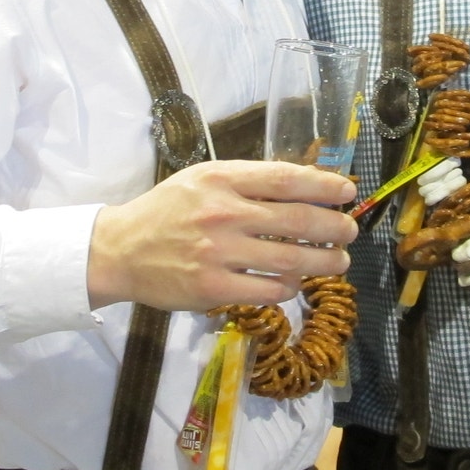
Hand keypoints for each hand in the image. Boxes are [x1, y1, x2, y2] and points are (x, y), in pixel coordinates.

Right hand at [88, 160, 358, 310]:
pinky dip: (289, 287)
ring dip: (323, 262)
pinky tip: (294, 283)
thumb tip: (303, 186)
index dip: (324, 185)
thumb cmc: (167, 212)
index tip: (348, 192)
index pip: (286, 179)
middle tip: (350, 232)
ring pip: (290, 260)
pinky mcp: (212, 288)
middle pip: (297, 220)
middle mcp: (222, 213)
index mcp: (221, 179)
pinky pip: (268, 290)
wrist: (119, 250)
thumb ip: (247, 182)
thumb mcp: (202, 180)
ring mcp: (217, 253)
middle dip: (334, 227)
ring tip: (338, 262)